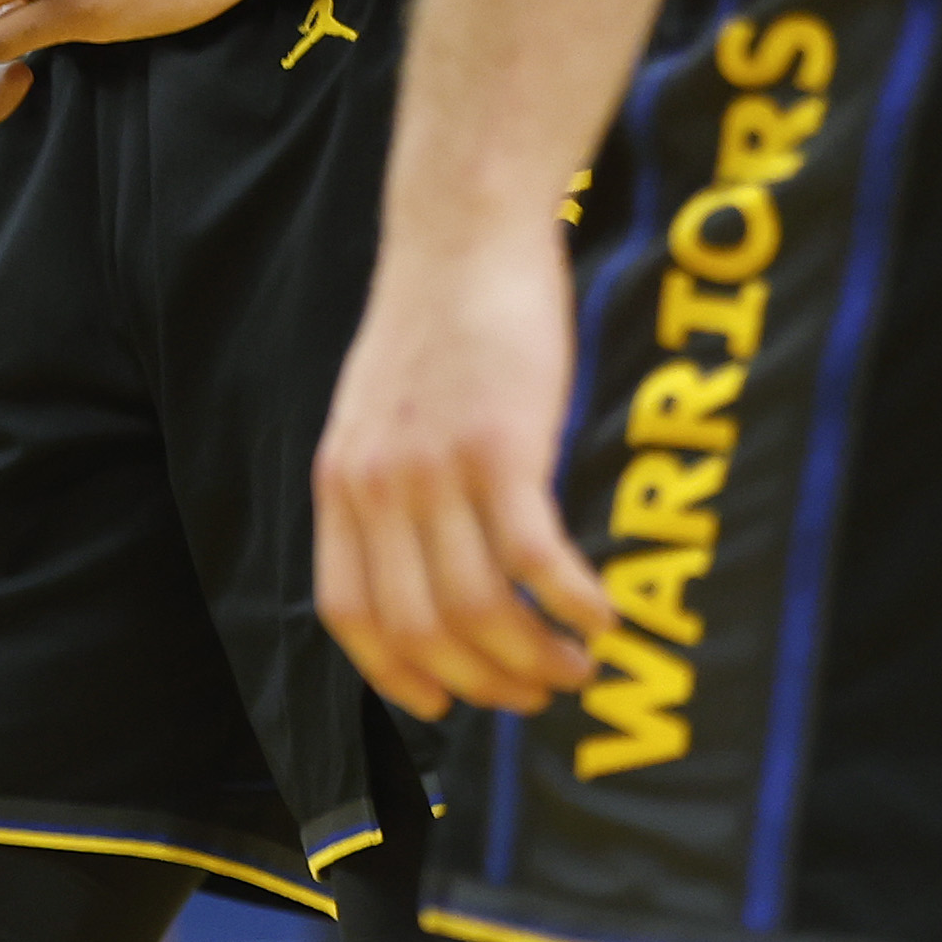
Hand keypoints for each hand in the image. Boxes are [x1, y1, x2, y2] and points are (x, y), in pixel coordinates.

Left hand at [313, 221, 606, 718]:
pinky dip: (570, 603)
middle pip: (420, 629)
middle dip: (482, 682)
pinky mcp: (502, 447)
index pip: (351, 617)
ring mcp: (436, 471)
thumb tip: (419, 555)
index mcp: (340, 488)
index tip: (444, 703)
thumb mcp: (374, 415)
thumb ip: (383, 486)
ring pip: (476, 607)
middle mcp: (377, 491)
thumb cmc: (436, 323)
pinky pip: (532, 558)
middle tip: (536, 695)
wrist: (462, 237)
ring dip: (532, 656)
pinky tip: (602, 617)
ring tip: (576, 667)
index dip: (398, 675)